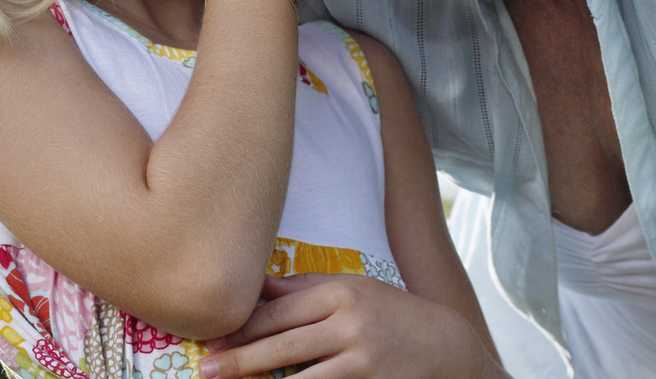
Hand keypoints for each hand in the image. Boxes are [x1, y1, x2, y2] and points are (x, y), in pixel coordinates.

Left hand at [198, 274, 504, 378]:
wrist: (449, 351)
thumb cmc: (395, 318)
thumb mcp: (357, 292)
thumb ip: (307, 290)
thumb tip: (258, 286)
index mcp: (343, 292)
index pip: (280, 311)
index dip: (242, 328)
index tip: (211, 339)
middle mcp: (352, 322)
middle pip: (282, 345)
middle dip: (239, 360)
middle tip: (206, 371)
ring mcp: (363, 359)